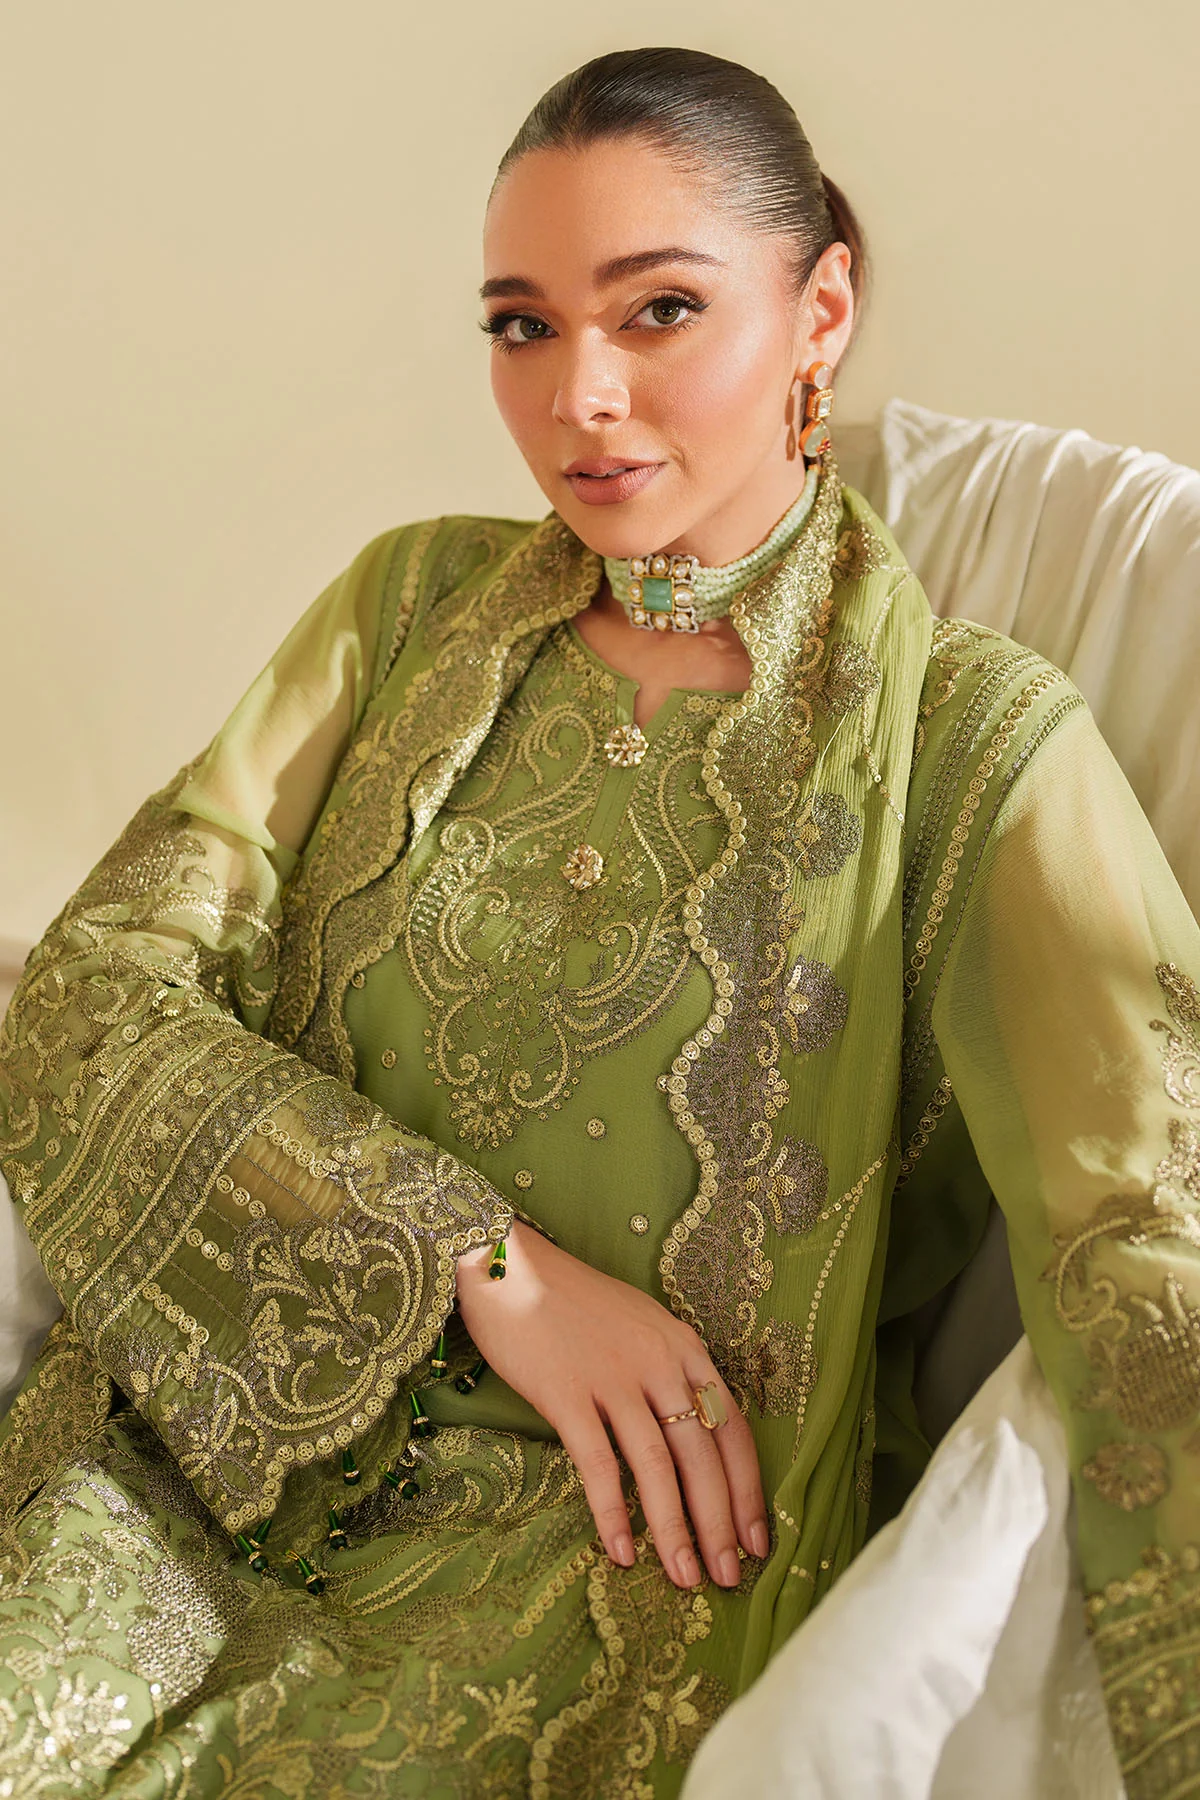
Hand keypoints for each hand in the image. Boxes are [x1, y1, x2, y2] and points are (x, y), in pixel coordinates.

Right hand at [455, 1223, 768, 1589]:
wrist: (512, 1267)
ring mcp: (613, 1377)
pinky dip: (612, 1511)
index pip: (731, 1428)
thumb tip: (692, 1434)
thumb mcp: (642, 1324)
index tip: (757, 1540)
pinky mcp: (566, 1392)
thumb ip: (670, 1371)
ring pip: (657, 1466)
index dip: (748, 1488)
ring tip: (685, 1578)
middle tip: (728, 1578)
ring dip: (674, 1529)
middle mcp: (658, 1363)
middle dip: (719, 1524)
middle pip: (702, 1456)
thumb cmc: (575, 1301)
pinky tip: (621, 1551)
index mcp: (684, 1348)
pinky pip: (597, 1462)